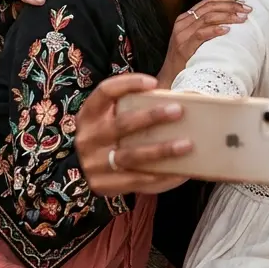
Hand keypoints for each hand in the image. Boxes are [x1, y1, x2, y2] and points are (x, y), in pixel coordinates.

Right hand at [75, 74, 191, 195]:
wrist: (82, 171)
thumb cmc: (108, 136)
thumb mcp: (109, 117)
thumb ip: (132, 105)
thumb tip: (181, 96)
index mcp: (89, 114)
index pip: (105, 91)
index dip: (128, 84)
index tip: (154, 83)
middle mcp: (88, 138)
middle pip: (122, 124)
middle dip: (152, 116)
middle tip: (178, 111)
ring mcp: (94, 163)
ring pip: (131, 156)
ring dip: (161, 150)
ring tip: (186, 144)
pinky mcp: (103, 184)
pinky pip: (137, 181)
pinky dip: (161, 176)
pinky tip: (180, 172)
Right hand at [158, 0, 250, 86]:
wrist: (169, 78)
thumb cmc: (186, 60)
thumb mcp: (194, 39)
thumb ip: (206, 27)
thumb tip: (230, 20)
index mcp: (185, 19)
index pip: (207, 3)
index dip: (226, 1)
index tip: (242, 3)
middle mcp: (182, 24)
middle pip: (209, 8)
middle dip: (230, 6)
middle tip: (247, 9)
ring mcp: (182, 35)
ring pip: (207, 18)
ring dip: (227, 16)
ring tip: (241, 18)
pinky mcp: (184, 48)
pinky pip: (201, 34)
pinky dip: (215, 30)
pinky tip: (227, 30)